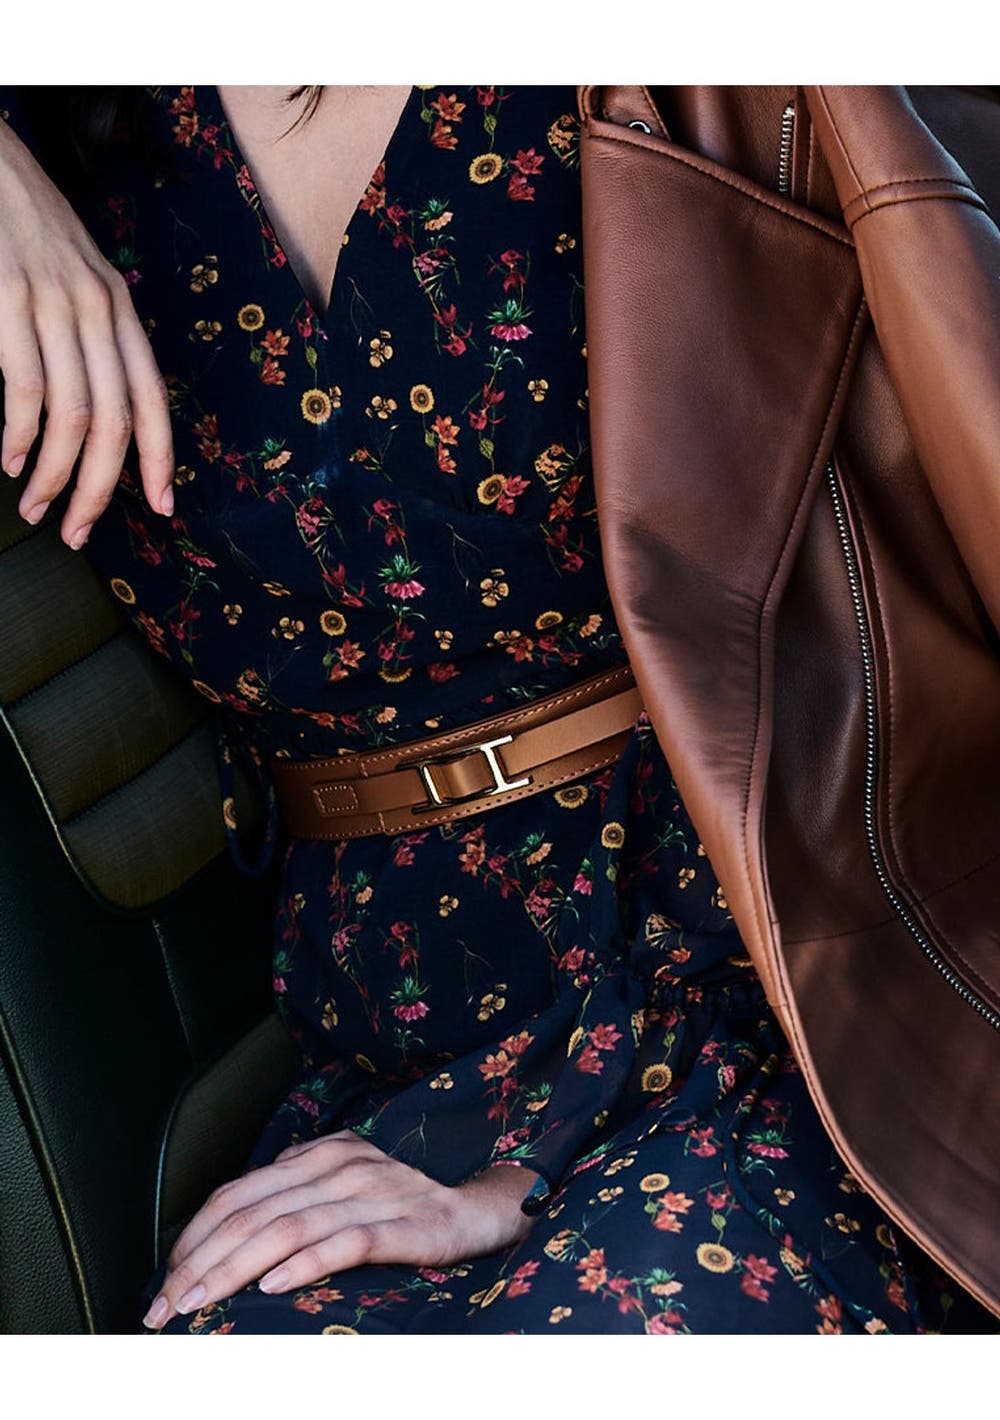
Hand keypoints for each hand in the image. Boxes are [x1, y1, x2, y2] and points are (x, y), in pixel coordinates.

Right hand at [0, 115, 173, 549]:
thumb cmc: (27, 232)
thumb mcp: (78, 282)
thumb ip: (94, 342)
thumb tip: (99, 416)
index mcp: (121, 312)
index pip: (154, 399)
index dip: (161, 459)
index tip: (162, 508)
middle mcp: (98, 310)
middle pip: (116, 421)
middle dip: (102, 488)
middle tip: (80, 531)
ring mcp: (53, 305)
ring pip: (73, 414)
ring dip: (56, 475)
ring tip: (39, 508)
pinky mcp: (8, 299)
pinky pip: (26, 388)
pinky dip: (21, 436)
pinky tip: (12, 460)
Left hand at [142, 1130, 539, 1329]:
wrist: (476, 1209)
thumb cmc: (401, 1203)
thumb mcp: (342, 1183)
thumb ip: (295, 1189)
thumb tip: (232, 1217)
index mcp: (319, 1155)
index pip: (239, 1192)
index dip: (195, 1235)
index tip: (165, 1280)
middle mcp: (340, 1167)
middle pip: (252, 1212)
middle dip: (200, 1261)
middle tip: (165, 1305)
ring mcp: (372, 1194)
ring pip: (287, 1228)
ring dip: (234, 1269)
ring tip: (201, 1302)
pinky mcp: (403, 1225)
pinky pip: (344, 1242)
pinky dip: (304, 1264)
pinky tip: (272, 1286)